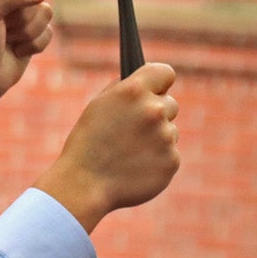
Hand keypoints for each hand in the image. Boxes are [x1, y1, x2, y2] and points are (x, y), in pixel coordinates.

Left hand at [0, 0, 54, 121]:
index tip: (4, 8)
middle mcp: (8, 0)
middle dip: (22, 16)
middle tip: (2, 30)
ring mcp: (21, 19)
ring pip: (46, 12)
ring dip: (28, 31)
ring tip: (8, 41)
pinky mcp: (32, 37)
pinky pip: (49, 32)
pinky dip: (34, 45)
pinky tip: (17, 52)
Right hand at [35, 62, 179, 231]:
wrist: (84, 185)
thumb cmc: (87, 144)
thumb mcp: (98, 107)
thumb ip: (124, 90)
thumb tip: (144, 81)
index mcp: (133, 91)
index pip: (165, 72)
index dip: (160, 82)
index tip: (157, 89)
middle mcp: (153, 110)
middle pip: (171, 104)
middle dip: (157, 114)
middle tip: (134, 130)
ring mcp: (165, 137)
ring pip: (170, 131)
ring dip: (156, 139)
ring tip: (129, 153)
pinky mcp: (172, 161)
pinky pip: (170, 155)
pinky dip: (157, 161)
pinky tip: (136, 167)